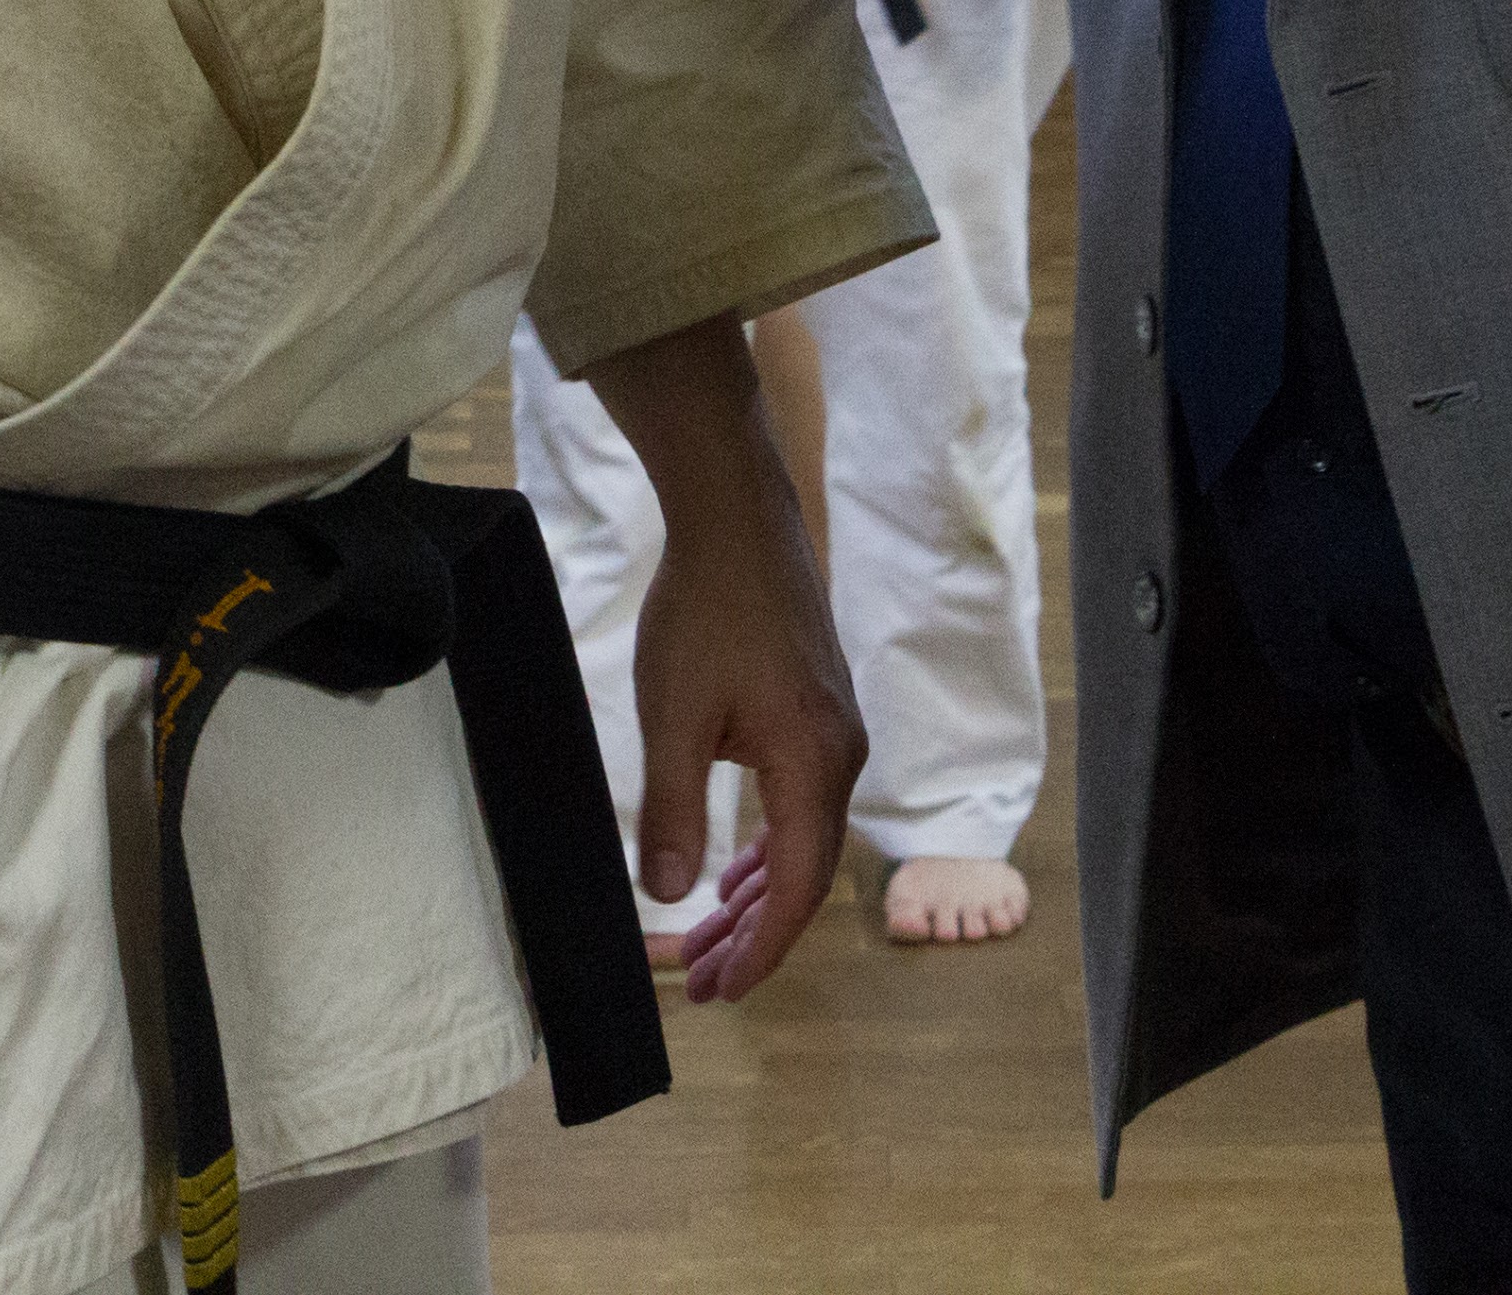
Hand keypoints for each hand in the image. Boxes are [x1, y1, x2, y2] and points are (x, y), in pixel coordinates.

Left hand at [586, 318, 869, 1004]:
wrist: (737, 518)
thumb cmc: (706, 611)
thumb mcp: (674, 718)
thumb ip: (673, 813)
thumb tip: (671, 898)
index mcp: (815, 765)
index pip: (796, 888)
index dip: (759, 949)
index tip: (717, 992)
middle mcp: (841, 756)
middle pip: (804, 872)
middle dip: (753, 934)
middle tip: (701, 982)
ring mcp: (834, 730)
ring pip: (801, 838)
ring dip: (755, 892)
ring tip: (710, 938)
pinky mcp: (816, 709)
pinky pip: (799, 801)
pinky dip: (765, 845)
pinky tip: (733, 865)